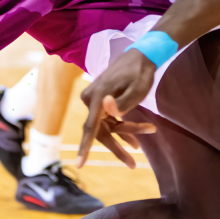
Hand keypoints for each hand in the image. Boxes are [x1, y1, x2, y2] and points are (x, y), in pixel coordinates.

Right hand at [78, 49, 155, 168]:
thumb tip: (107, 110)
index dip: (84, 148)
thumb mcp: (138, 89)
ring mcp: (94, 100)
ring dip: (125, 133)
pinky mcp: (99, 101)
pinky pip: (108, 120)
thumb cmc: (140, 73)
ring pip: (107, 126)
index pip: (90, 128)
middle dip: (118, 145)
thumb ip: (123, 103)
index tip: (79, 164)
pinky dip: (122, 127)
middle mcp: (91, 99)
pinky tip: (134, 139)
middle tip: (133, 164)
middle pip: (101, 131)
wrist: (140, 56)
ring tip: (140, 144)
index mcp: (97, 97)